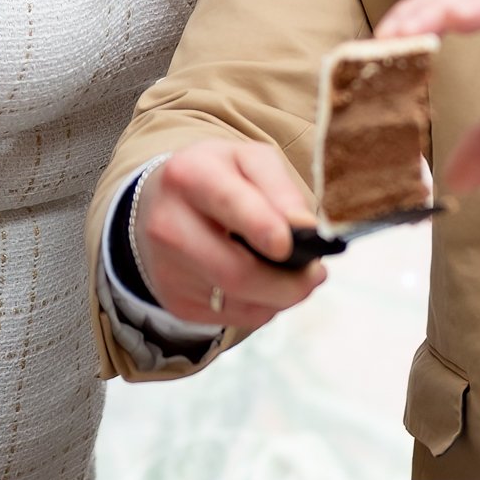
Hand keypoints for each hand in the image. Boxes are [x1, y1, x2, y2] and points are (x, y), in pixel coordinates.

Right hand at [132, 140, 327, 329]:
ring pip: (241, 303)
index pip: (228, 204)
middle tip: (316, 274)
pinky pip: (236, 317)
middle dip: (287, 282)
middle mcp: (168, 225)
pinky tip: (264, 285)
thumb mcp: (250, 162)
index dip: (262, 227)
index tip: (289, 245)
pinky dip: (262, 306)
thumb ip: (281, 188)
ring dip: (280, 296)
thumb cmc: (218, 179)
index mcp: (188, 176)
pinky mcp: (176, 302)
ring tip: (293, 276)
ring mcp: (168, 270)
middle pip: (235, 272)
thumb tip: (305, 228)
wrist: (162, 205)